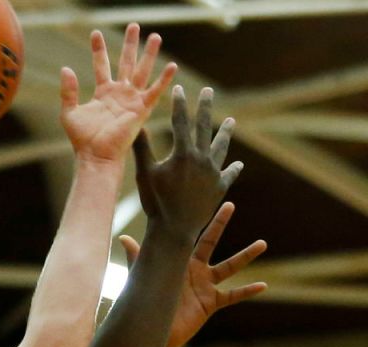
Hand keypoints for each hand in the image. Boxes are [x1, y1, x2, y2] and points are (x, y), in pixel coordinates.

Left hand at [60, 23, 176, 165]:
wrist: (95, 155)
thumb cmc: (82, 139)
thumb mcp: (69, 112)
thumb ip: (68, 91)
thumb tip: (65, 68)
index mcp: (103, 93)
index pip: (102, 65)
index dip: (98, 49)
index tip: (95, 33)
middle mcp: (119, 93)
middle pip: (126, 62)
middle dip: (130, 44)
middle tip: (134, 25)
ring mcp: (131, 100)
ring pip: (142, 71)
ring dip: (149, 54)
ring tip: (155, 36)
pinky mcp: (141, 109)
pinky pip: (155, 91)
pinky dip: (164, 79)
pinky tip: (172, 65)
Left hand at [120, 202, 267, 346]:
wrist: (151, 330)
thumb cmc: (145, 304)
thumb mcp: (144, 278)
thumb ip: (138, 258)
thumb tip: (123, 238)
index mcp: (179, 261)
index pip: (190, 235)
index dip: (194, 219)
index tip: (199, 200)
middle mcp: (194, 269)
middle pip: (211, 243)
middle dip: (220, 224)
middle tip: (231, 205)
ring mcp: (204, 286)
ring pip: (230, 267)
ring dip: (245, 255)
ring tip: (262, 243)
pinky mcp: (210, 303)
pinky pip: (233, 295)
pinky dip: (247, 291)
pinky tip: (263, 286)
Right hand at [132, 85, 243, 243]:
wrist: (174, 229)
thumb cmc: (156, 203)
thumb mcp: (145, 174)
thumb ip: (142, 149)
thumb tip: (136, 125)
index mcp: (183, 153)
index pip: (180, 122)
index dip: (179, 104)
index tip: (179, 89)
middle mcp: (202, 159)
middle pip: (204, 127)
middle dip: (205, 107)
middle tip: (208, 91)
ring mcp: (213, 173)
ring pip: (221, 148)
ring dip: (226, 133)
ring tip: (231, 122)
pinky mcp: (220, 187)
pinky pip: (228, 174)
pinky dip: (232, 168)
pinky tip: (237, 164)